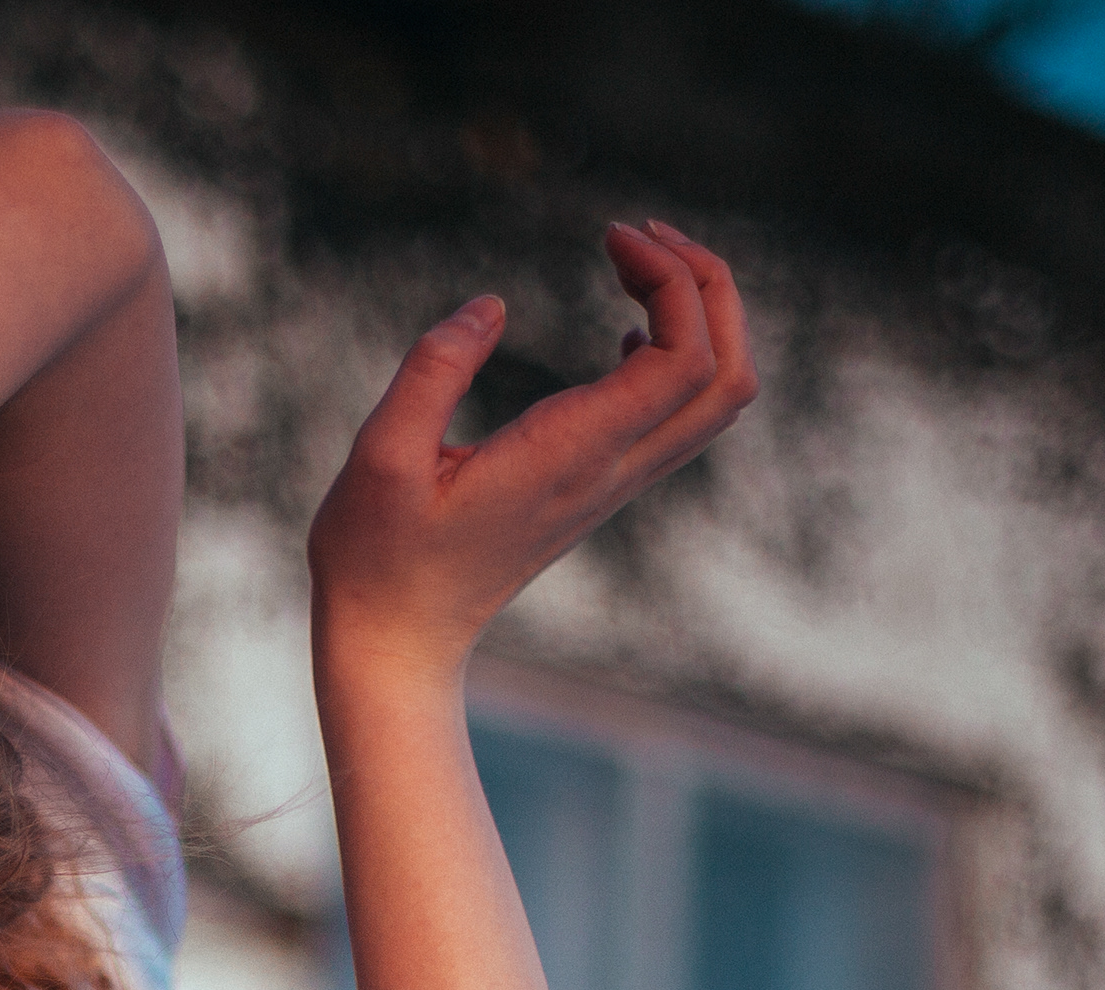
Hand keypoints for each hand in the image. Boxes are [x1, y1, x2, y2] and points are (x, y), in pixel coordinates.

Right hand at [305, 222, 755, 676]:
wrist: (397, 640)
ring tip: (638, 264)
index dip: (672, 280)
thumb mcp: (378, 459)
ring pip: (716, 399)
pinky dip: (680, 356)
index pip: (684, 361)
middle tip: (635, 234)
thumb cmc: (376, 555)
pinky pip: (680, 417)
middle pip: (728, 376)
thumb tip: (490, 306)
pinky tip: (625, 329)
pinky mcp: (599, 488)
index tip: (610, 234)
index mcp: (569, 457)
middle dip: (707, 286)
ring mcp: (612, 485)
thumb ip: (431, 373)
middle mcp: (609, 472)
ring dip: (702, 319)